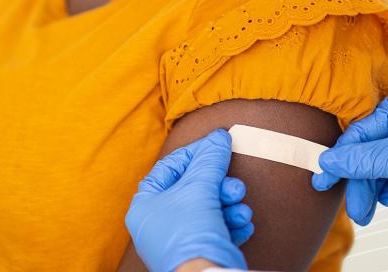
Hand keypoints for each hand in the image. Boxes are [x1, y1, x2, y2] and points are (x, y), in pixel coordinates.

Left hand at [126, 129, 252, 271]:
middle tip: (234, 186)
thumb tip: (219, 137)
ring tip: (240, 207)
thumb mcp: (199, 187)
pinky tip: (242, 223)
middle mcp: (160, 222)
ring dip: (230, 203)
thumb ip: (210, 158)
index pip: (169, 167)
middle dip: (219, 184)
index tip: (217, 146)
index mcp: (146, 205)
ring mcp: (180, 238)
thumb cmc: (190, 233)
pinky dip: (232, 222)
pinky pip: (218, 226)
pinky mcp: (201, 250)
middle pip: (194, 187)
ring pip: (210, 207)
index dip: (194, 153)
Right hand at [311, 89, 387, 225]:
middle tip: (354, 210)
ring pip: (379, 163)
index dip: (340, 159)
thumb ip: (362, 160)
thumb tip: (328, 162)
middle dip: (360, 182)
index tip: (323, 179)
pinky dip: (387, 184)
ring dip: (372, 188)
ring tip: (368, 214)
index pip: (359, 134)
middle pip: (368, 151)